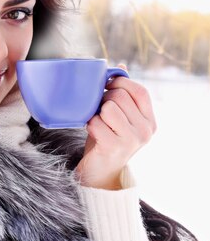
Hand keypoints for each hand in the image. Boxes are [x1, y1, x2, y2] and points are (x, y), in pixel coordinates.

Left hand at [75, 65, 156, 189]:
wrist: (99, 172)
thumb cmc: (107, 140)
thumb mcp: (119, 117)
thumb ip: (122, 94)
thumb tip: (121, 67)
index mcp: (150, 121)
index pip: (140, 91)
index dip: (121, 83)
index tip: (107, 86)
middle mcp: (145, 131)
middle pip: (121, 97)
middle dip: (104, 99)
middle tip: (99, 110)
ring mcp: (131, 140)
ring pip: (109, 108)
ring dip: (97, 113)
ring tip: (98, 123)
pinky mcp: (114, 148)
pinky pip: (96, 123)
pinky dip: (90, 125)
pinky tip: (93, 134)